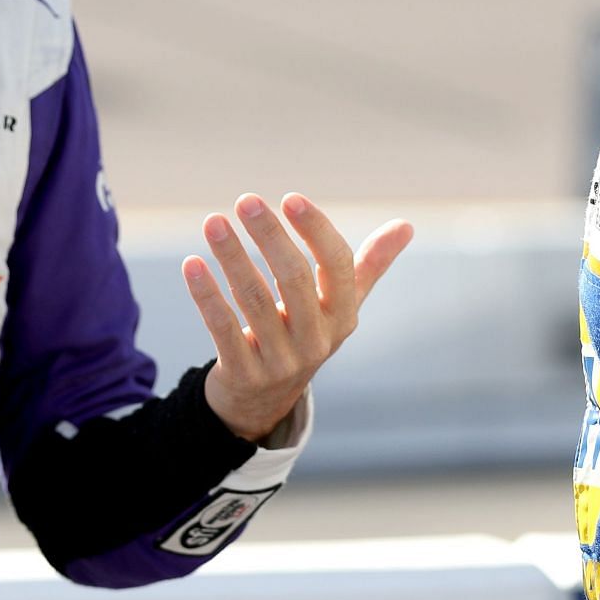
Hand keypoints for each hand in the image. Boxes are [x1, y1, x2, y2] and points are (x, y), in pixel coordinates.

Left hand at [185, 193, 412, 442]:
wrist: (263, 401)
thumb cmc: (305, 335)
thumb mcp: (341, 307)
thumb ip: (370, 265)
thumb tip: (407, 226)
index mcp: (343, 317)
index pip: (337, 266)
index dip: (316, 231)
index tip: (291, 198)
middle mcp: (316, 340)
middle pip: (294, 279)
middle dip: (270, 236)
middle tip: (246, 200)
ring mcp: (280, 361)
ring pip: (254, 300)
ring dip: (232, 257)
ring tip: (213, 222)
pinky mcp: (243, 373)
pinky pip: (223, 328)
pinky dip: (206, 294)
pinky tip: (192, 263)